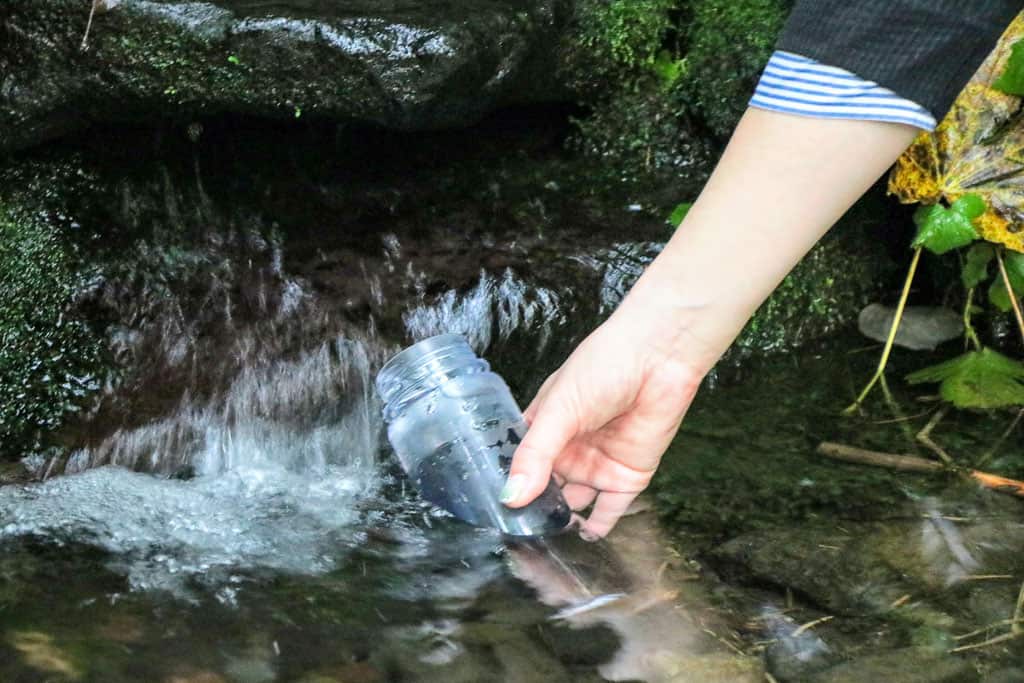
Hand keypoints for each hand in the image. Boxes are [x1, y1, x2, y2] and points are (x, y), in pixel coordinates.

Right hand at [500, 305, 708, 538]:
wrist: (659, 357)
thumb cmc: (604, 365)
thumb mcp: (558, 409)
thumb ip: (535, 455)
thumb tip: (511, 495)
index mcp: (544, 427)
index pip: (518, 464)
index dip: (507, 487)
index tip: (493, 513)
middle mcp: (568, 450)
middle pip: (544, 491)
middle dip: (532, 512)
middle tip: (516, 537)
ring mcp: (596, 464)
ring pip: (573, 504)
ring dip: (561, 522)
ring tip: (545, 541)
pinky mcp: (627, 475)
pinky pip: (610, 510)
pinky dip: (598, 526)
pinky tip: (583, 537)